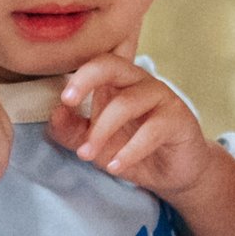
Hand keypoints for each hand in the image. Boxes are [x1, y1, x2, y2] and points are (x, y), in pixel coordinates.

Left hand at [50, 55, 218, 198]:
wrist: (175, 172)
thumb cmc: (133, 148)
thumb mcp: (96, 144)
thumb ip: (73, 130)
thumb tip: (55, 113)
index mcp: (118, 82)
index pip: (97, 63)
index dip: (78, 74)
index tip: (63, 98)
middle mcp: (140, 83)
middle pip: (113, 66)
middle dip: (86, 81)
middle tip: (68, 102)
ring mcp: (162, 98)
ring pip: (127, 103)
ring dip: (102, 130)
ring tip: (88, 155)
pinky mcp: (179, 119)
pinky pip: (152, 130)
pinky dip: (130, 151)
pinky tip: (116, 167)